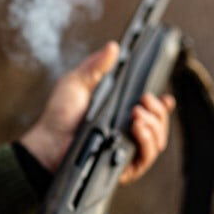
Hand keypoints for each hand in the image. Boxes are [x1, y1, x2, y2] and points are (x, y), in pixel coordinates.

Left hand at [19, 42, 174, 183]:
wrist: (47, 142)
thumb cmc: (59, 115)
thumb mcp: (77, 84)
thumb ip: (96, 66)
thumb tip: (112, 47)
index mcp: (120, 113)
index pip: (151, 109)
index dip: (162, 104)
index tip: (166, 97)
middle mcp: (127, 131)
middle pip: (159, 124)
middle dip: (159, 110)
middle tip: (144, 100)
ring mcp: (126, 149)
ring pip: (157, 140)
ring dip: (154, 124)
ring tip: (137, 114)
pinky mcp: (123, 166)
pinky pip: (146, 158)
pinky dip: (146, 142)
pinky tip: (137, 129)